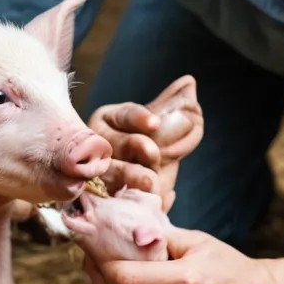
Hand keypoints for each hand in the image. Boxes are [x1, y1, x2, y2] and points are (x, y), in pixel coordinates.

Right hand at [89, 74, 202, 208]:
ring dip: (129, 176)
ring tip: (151, 183)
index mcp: (110, 119)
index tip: (155, 123)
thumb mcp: (158, 128)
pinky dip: (128, 200)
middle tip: (153, 153)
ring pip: (107, 171)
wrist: (141, 186)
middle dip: (133, 146)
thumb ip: (171, 107)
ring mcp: (94, 171)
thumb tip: (189, 82)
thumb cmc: (149, 149)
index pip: (124, 115)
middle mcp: (97, 143)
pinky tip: (148, 201)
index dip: (139, 118)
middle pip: (112, 142)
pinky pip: (108, 198)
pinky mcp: (99, 198)